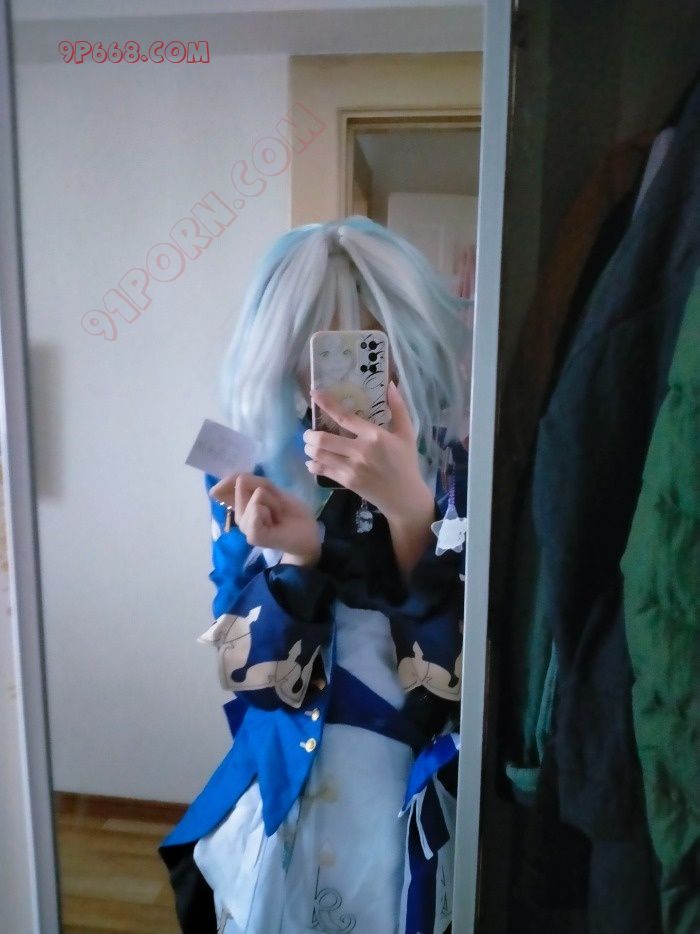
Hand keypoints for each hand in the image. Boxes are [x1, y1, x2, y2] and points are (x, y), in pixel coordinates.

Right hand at [209, 473, 320, 564]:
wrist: (307, 531)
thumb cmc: (289, 510)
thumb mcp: (271, 489)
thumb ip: (251, 482)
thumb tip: (231, 482)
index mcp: (241, 504)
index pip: (224, 488)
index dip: (230, 482)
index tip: (247, 489)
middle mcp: (239, 516)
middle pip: (241, 486)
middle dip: (265, 491)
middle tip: (275, 506)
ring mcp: (245, 527)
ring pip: (253, 499)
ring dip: (272, 503)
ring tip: (277, 515)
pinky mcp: (253, 536)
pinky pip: (255, 510)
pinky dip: (269, 511)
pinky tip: (274, 523)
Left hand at [304, 380, 434, 524]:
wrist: (405, 496)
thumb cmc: (406, 462)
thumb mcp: (407, 433)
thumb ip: (398, 408)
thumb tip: (391, 385)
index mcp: (374, 435)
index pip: (344, 416)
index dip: (327, 404)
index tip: (314, 394)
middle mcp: (360, 450)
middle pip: (324, 439)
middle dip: (309, 434)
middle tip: (308, 433)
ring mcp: (352, 467)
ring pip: (320, 455)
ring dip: (309, 448)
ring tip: (309, 445)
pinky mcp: (347, 482)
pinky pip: (322, 471)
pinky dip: (313, 465)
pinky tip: (312, 462)